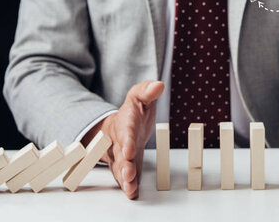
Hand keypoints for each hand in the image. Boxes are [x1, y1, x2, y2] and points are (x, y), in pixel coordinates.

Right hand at [81, 80, 163, 199]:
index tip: (129, 150)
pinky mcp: (125, 166)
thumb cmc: (132, 111)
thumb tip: (159, 85)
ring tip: (130, 188)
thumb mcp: (139, 96)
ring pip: (121, 168)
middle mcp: (120, 142)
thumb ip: (147, 90)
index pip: (126, 133)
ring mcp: (121, 156)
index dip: (127, 142)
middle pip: (120, 154)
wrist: (120, 125)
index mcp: (125, 124)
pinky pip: (125, 176)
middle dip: (124, 165)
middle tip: (128, 174)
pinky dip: (128, 185)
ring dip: (125, 178)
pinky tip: (132, 193)